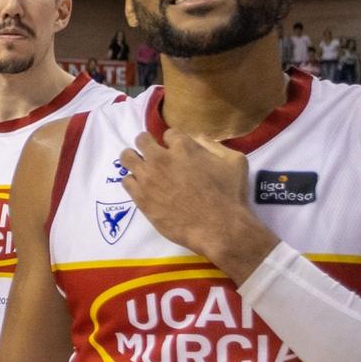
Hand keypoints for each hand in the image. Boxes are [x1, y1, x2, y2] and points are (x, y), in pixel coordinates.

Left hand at [118, 131, 254, 259]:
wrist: (218, 227)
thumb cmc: (230, 195)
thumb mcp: (235, 162)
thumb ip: (215, 146)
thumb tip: (199, 137)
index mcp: (184, 147)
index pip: (169, 133)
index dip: (172, 141)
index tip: (175, 150)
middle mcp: (161, 158)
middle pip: (141, 139)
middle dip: (147, 144)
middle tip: (153, 154)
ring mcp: (148, 177)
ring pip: (126, 157)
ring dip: (133, 159)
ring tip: (140, 167)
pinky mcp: (141, 196)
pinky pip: (126, 181)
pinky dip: (133, 181)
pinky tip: (141, 187)